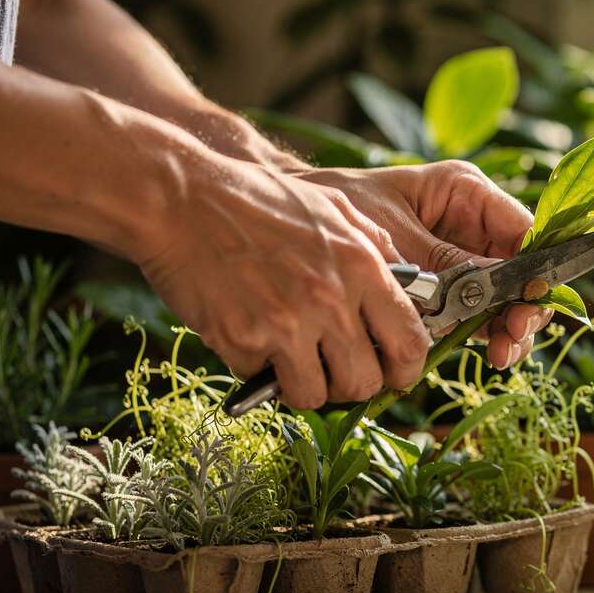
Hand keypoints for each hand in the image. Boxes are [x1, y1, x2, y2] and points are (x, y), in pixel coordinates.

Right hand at [135, 161, 430, 408]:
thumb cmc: (260, 200)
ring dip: (307, 386)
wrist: (182, 196)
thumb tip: (411, 282)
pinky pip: (261, 380)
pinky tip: (249, 334)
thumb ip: (377, 247)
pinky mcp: (240, 340)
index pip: (409, 343)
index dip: (407, 370)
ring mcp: (284, 324)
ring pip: (316, 396)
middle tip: (336, 369)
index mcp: (362, 267)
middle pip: (365, 382)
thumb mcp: (335, 207)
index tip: (396, 373)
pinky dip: (256, 368)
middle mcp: (330, 300)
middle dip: (354, 385)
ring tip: (293, 359)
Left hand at [298, 161, 551, 367]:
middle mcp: (474, 227)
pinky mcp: (449, 293)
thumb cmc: (337, 209)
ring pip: (507, 299)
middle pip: (523, 271)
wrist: (291, 226)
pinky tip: (488, 355)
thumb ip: (442, 261)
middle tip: (510, 338)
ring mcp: (465, 261)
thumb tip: (490, 288)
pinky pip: (479, 316)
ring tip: (501, 354)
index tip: (528, 302)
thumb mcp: (392, 232)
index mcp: (466, 194)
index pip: (522, 229)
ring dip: (510, 329)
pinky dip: (486, 337)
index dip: (535, 268)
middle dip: (524, 307)